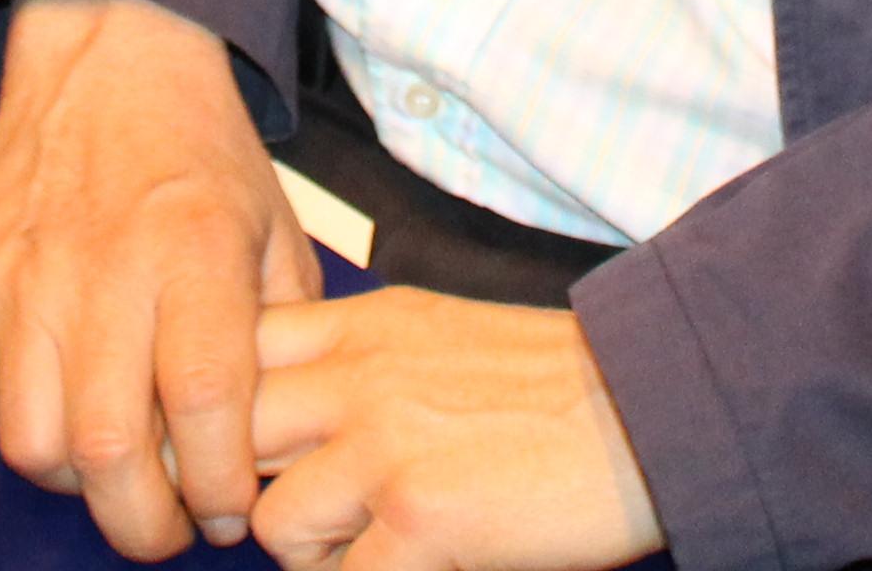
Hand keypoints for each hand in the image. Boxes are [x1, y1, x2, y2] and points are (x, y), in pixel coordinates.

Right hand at [0, 0, 315, 559]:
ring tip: (119, 475)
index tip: (230, 511)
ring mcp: (20, 275)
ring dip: (81, 487)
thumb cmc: (199, 150)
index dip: (218, 487)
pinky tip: (73, 412)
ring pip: (34, 445)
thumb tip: (275, 447)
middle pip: (111, 450)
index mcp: (193, 248)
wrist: (106, 52)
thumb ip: (282, 336)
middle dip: (145, 524)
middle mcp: (100, 265)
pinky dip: (32, 432)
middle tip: (170, 528)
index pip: (204, 406)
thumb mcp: (273, 226)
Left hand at [248, 292, 659, 570]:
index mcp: (362, 325)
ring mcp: (385, 447)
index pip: (234, 353)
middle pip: (228, 434)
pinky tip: (419, 568)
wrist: (650, 407)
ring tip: (370, 551)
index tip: (242, 454)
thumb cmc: (552, 385)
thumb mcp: (437, 335)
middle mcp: (359, 376)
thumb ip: (358, 362)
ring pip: (272, 522)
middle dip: (244, 488)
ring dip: (312, 554)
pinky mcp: (420, 518)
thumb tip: (290, 421)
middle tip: (292, 520)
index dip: (221, 412)